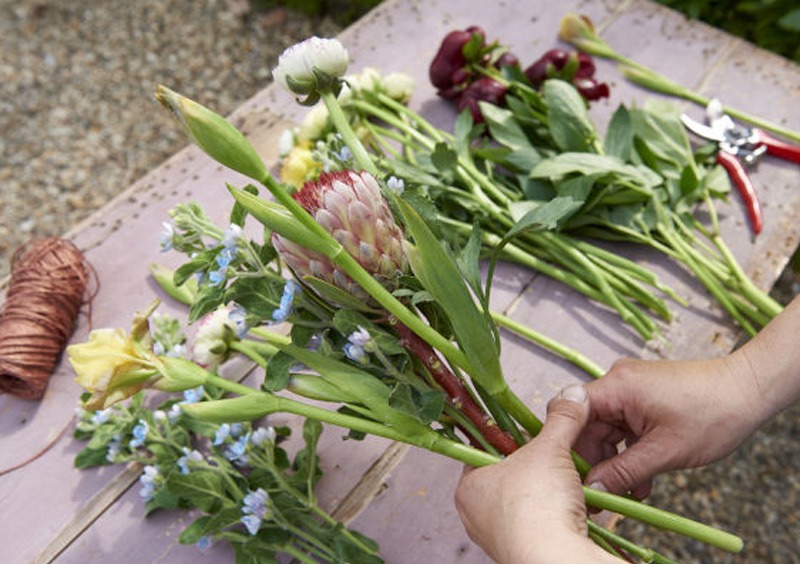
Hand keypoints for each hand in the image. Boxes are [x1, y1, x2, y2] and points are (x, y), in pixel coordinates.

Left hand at [455, 385, 615, 562]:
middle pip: (507, 475)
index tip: (530, 431)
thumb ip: (561, 421)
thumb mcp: (550, 449)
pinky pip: (539, 524)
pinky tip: (571, 507)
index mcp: (468, 487)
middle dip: (533, 464)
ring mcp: (499, 537)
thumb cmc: (536, 506)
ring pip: (525, 502)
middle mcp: (477, 516)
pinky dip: (555, 514)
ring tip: (566, 480)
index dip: (509, 436)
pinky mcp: (523, 552)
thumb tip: (573, 394)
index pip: (483, 450)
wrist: (555, 560)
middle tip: (553, 454)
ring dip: (547, 490)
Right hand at [579, 355, 761, 498]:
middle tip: (599, 494)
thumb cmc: (711, 415)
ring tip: (629, 493)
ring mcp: (630, 388)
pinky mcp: (642, 397)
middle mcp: (617, 382)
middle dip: (593, 460)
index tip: (571, 475)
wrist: (748, 390)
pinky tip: (642, 479)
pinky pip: (623, 426)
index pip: (570, 412)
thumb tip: (594, 490)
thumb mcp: (665, 452)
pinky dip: (629, 451)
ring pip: (605, 429)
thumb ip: (624, 471)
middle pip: (586, 423)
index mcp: (617, 386)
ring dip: (614, 461)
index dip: (566, 444)